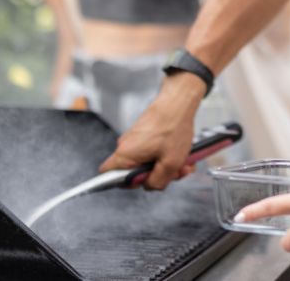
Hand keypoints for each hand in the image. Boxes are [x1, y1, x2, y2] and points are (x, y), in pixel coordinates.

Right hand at [98, 73, 202, 188]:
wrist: (178, 102)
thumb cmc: (173, 127)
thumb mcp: (170, 163)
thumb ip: (157, 182)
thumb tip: (150, 186)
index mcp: (125, 154)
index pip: (107, 176)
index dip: (126, 184)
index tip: (144, 181)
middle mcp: (126, 147)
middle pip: (135, 173)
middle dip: (156, 175)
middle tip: (173, 171)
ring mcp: (135, 140)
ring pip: (147, 163)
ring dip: (165, 166)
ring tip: (182, 161)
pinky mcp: (144, 136)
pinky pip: (153, 153)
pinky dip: (166, 156)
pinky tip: (180, 153)